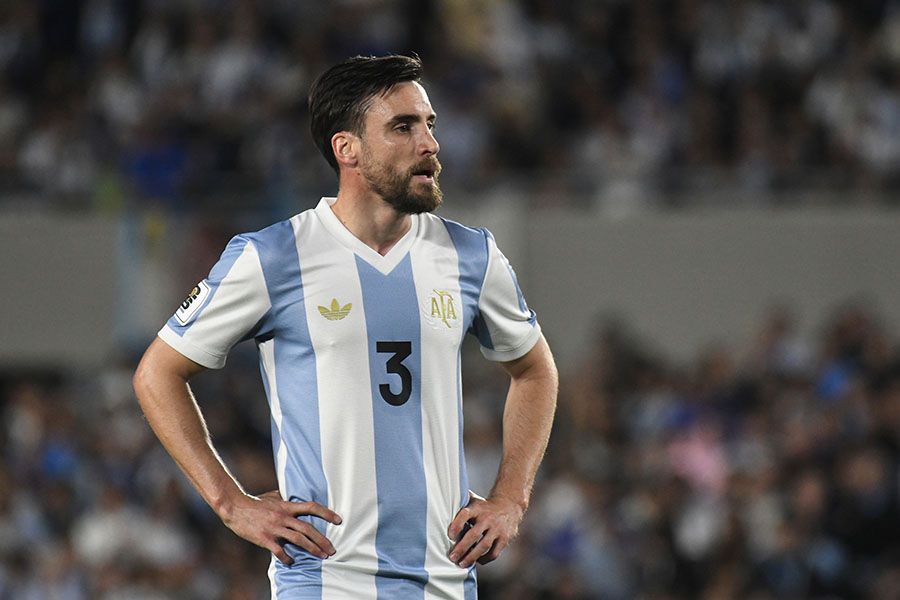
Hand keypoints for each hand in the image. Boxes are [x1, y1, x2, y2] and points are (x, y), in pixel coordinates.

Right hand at [219, 490, 341, 564]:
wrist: (235, 508)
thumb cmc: (254, 502)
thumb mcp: (272, 496)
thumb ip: (285, 498)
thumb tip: (293, 496)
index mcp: (287, 506)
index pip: (311, 507)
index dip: (327, 513)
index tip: (339, 520)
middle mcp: (284, 517)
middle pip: (308, 529)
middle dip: (323, 540)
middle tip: (332, 549)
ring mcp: (275, 528)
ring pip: (299, 540)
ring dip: (313, 549)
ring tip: (322, 556)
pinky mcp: (265, 538)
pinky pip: (279, 550)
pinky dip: (287, 557)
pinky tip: (291, 562)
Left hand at [447, 491, 523, 567]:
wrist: (510, 505)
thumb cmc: (485, 506)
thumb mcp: (474, 500)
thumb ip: (461, 502)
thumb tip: (442, 501)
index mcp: (477, 508)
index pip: (465, 514)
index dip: (457, 525)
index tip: (450, 536)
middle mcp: (487, 518)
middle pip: (473, 534)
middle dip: (462, 548)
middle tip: (452, 557)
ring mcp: (497, 529)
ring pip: (484, 546)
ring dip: (472, 557)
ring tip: (462, 564)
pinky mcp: (504, 538)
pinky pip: (494, 552)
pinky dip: (484, 559)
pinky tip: (477, 561)